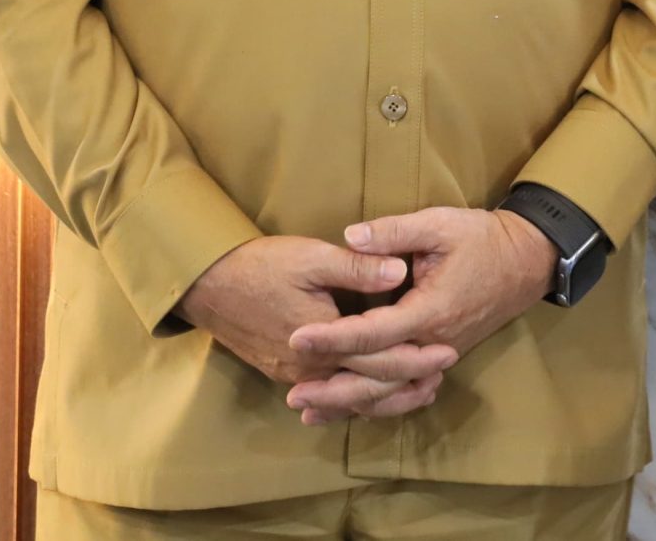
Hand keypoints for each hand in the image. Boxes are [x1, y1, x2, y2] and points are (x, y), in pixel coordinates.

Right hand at [175, 235, 457, 421]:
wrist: (207, 286)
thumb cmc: (261, 266)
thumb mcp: (312, 257)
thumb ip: (357, 268)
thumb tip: (401, 272)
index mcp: (323, 342)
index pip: (380, 361)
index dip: (417, 358)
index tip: (448, 351)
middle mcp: (310, 370)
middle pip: (369, 388)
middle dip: (408, 383)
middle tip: (442, 375)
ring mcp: (294, 376)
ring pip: (349, 398)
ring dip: (385, 397)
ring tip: (418, 390)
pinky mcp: (284, 374)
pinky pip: (328, 394)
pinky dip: (355, 397)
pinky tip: (371, 393)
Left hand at [284, 207, 558, 408]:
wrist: (527, 260)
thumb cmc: (483, 239)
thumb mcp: (440, 224)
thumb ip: (393, 232)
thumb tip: (348, 236)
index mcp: (430, 310)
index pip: (374, 332)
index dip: (333, 337)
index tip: (296, 338)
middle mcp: (435, 342)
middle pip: (379, 377)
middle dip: (334, 387)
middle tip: (292, 393)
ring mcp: (441, 354)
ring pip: (391, 392)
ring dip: (349, 403)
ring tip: (307, 410)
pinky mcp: (441, 356)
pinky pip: (405, 389)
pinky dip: (376, 403)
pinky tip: (347, 408)